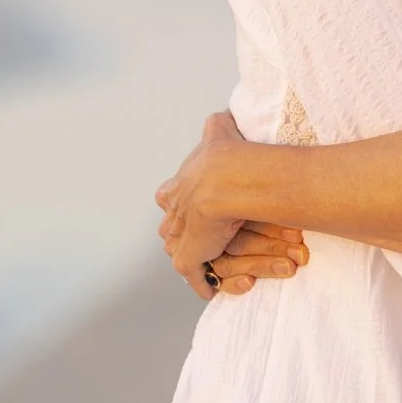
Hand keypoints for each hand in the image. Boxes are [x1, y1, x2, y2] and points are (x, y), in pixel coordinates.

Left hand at [155, 112, 304, 298]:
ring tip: (228, 264)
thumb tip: (223, 115)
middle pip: (172, 228)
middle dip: (186, 234)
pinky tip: (216, 287)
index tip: (193, 205)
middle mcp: (174, 210)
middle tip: (214, 240)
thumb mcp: (220, 133)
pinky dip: (205, 283)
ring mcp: (180, 236)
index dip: (180, 202)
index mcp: (178, 183)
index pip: (169, 197)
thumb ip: (219, 128)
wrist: (227, 178)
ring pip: (184, 252)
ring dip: (204, 259)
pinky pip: (195, 277)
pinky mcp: (188, 258)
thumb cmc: (232, 156)